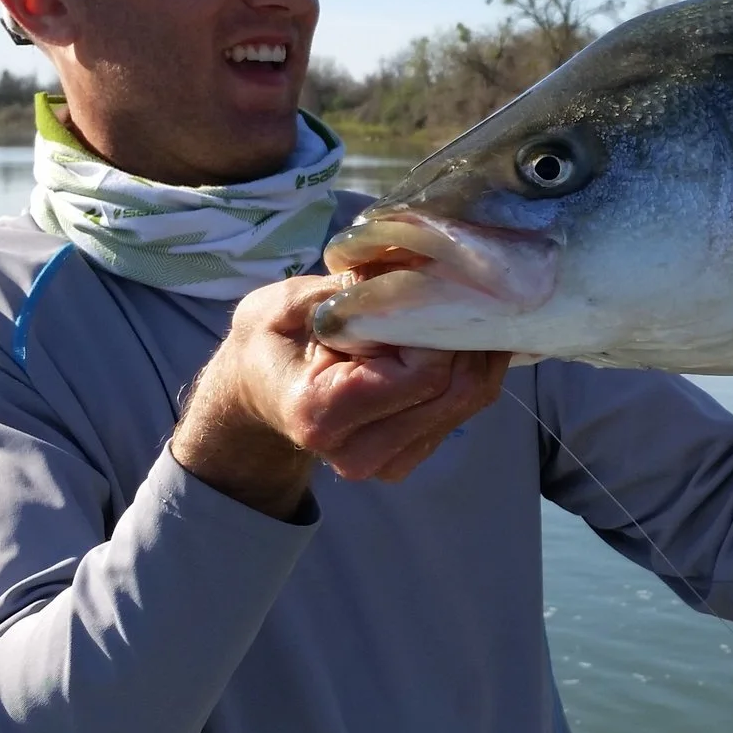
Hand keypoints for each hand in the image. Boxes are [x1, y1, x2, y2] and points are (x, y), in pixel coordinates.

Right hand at [171, 274, 511, 517]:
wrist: (258, 392)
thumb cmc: (270, 340)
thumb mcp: (285, 303)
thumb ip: (345, 293)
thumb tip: (412, 269)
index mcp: (321, 414)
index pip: (422, 373)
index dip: (439, 323)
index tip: (433, 282)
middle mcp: (358, 453)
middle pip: (456, 391)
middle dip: (466, 332)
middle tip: (461, 284)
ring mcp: (387, 463)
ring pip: (470, 400)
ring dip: (474, 348)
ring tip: (457, 304)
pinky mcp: (408, 456)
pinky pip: (465, 407)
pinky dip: (468, 366)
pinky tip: (450, 335)